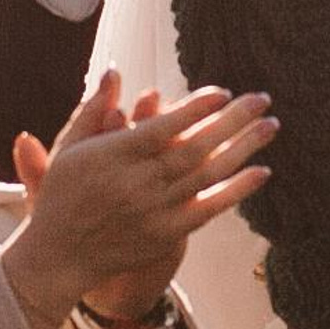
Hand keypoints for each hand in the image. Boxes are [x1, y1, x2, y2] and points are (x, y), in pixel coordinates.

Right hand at [2, 71, 276, 328]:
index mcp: (114, 156)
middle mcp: (137, 183)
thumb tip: (115, 71)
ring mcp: (154, 211)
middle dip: (233, 120)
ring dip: (243, 148)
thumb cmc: (63, 195)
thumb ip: (94, 109)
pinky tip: (262, 172)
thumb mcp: (70, 148)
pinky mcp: (166, 235)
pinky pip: (209, 209)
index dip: (196, 108)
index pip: (163, 127)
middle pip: (194, 147)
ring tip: (271, 125)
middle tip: (262, 98)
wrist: (59, 256)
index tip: (223, 91)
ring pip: (207, 174)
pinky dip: (237, 190)